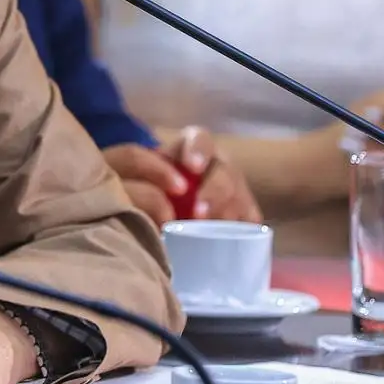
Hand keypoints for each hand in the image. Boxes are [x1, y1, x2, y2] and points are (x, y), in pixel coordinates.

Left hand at [104, 130, 259, 223]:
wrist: (162, 218)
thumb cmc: (146, 192)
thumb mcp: (138, 182)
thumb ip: (137, 188)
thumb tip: (134, 203)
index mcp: (190, 150)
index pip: (199, 140)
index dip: (198, 150)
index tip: (192, 167)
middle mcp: (216, 166)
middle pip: (225, 173)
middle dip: (214, 191)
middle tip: (199, 213)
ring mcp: (233, 190)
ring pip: (240, 196)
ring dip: (228, 214)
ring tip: (214, 233)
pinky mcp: (243, 215)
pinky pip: (250, 220)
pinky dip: (242, 230)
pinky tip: (233, 242)